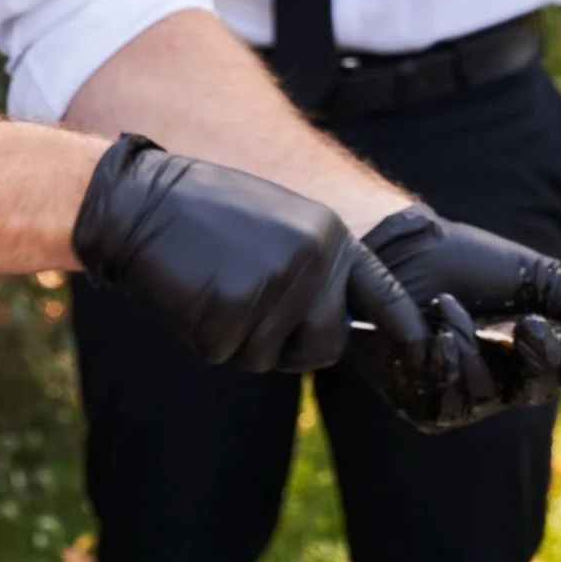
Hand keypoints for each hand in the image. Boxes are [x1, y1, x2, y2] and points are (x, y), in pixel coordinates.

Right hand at [72, 134, 424, 373]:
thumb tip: (328, 325)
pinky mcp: (231, 316)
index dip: (400, 322)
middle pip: (325, 346)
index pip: (376, 291)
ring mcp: (273, 290)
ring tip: (213, 286)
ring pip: (270, 358)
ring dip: (238, 340)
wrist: (140, 203)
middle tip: (250, 311)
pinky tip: (191, 296)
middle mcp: (311, 263)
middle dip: (292, 346)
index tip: (420, 343)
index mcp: (327, 236)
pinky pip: (227, 355)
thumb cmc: (202, 215)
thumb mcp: (275, 224)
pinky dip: (204, 338)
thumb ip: (310, 268)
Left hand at [352, 206, 560, 430]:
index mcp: (539, 354)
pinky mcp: (424, 407)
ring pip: (486, 398)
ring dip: (472, 347)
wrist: (402, 258)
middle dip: (536, 360)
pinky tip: (433, 332)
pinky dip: (442, 362)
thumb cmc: (468, 264)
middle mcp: (505, 384)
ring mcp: (464, 401)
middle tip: (528, 325)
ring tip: (448, 306)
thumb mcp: (536, 275)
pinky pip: (444, 403)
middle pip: (538, 393)